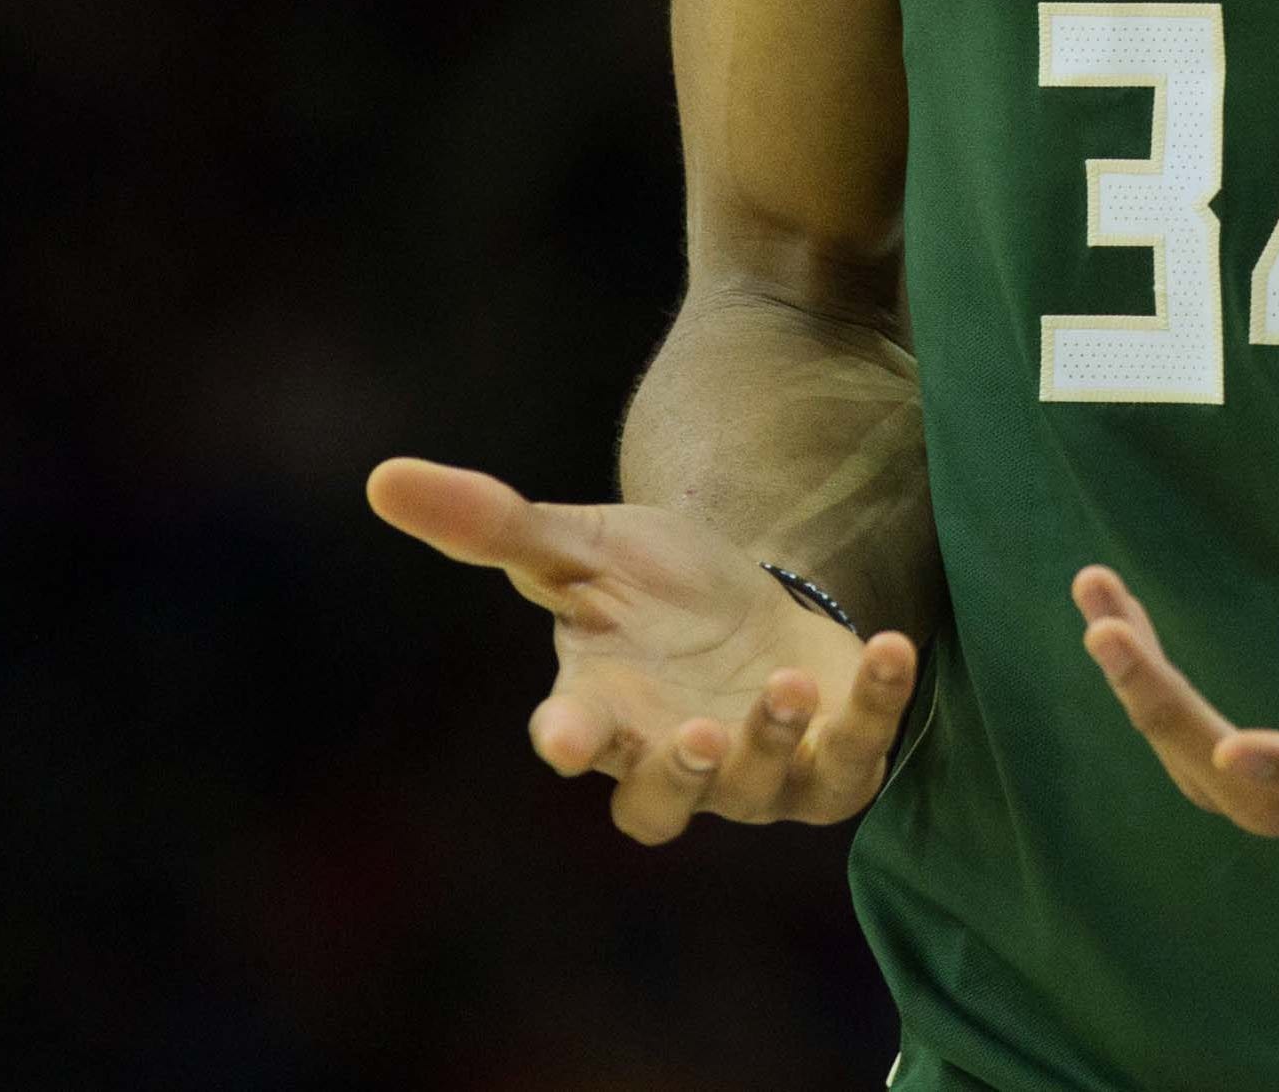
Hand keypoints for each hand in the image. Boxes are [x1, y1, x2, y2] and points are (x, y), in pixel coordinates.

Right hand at [368, 455, 917, 843]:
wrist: (753, 598)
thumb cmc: (651, 586)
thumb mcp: (578, 543)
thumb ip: (491, 524)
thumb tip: (381, 475)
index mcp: (604, 708)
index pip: (577, 742)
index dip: (572, 742)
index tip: (566, 735)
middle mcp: (675, 753)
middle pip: (663, 803)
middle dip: (683, 775)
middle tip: (700, 736)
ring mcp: (758, 770)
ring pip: (762, 790)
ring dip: (775, 740)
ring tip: (789, 682)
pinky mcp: (833, 757)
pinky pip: (856, 757)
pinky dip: (879, 707)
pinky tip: (896, 648)